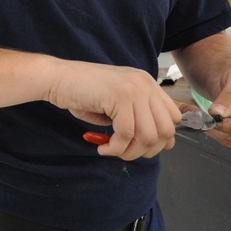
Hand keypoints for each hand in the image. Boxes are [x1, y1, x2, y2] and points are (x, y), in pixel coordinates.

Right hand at [51, 62, 181, 160]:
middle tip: (125, 152)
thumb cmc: (82, 92)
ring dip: (129, 151)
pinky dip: (115, 147)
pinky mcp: (119, 95)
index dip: (161, 139)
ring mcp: (134, 88)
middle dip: (147, 150)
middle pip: (166, 130)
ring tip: (111, 150)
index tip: (141, 147)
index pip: (173, 118)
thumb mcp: (117, 105)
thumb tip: (159, 144)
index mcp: (147, 84)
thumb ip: (138, 118)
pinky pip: (126, 134)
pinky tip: (103, 146)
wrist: (58, 78)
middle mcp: (145, 84)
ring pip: (148, 135)